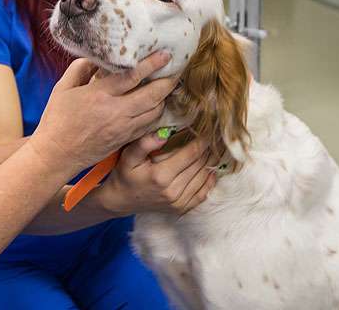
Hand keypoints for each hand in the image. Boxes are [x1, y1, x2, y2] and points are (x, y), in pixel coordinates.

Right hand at [29, 52, 177, 173]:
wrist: (57, 154)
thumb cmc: (56, 120)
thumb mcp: (62, 88)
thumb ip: (79, 68)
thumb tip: (96, 58)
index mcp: (99, 95)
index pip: (132, 76)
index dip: (151, 64)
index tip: (165, 54)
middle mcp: (115, 112)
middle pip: (152, 96)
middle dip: (167, 82)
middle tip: (175, 71)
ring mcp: (122, 129)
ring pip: (155, 112)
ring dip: (165, 99)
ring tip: (168, 87)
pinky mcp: (125, 140)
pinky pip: (149, 126)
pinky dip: (157, 114)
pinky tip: (157, 106)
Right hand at [94, 132, 217, 215]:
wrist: (120, 200)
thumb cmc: (125, 175)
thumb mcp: (129, 156)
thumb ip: (145, 143)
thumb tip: (165, 133)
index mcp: (161, 175)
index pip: (190, 154)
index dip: (203, 141)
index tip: (210, 130)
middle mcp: (172, 190)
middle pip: (200, 165)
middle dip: (210, 149)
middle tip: (217, 137)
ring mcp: (178, 202)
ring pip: (204, 178)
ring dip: (212, 163)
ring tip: (217, 149)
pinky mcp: (181, 208)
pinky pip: (202, 194)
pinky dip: (210, 181)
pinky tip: (212, 169)